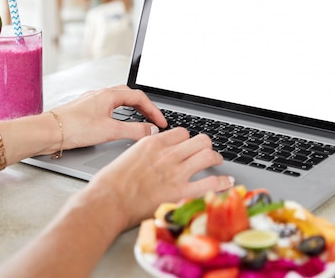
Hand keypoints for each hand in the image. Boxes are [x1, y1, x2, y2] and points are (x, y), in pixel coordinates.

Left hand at [50, 86, 166, 150]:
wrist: (48, 132)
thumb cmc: (74, 128)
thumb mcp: (110, 131)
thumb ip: (134, 131)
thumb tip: (151, 130)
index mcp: (109, 94)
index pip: (140, 97)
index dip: (154, 110)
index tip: (161, 123)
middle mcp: (101, 94)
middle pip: (130, 95)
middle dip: (145, 107)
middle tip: (154, 120)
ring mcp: (92, 101)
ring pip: (118, 100)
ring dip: (132, 109)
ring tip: (140, 120)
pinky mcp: (85, 110)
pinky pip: (108, 107)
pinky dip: (120, 113)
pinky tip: (117, 123)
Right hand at [88, 127, 234, 229]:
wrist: (108, 202)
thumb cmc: (110, 183)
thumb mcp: (127, 156)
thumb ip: (145, 152)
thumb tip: (151, 156)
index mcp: (154, 143)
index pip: (182, 132)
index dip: (187, 139)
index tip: (188, 146)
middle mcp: (168, 154)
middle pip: (200, 140)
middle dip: (206, 145)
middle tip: (207, 152)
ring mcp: (177, 172)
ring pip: (208, 155)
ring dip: (216, 158)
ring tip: (217, 163)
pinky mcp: (182, 192)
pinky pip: (211, 183)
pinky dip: (222, 182)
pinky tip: (226, 182)